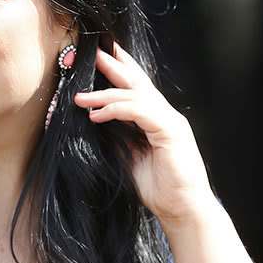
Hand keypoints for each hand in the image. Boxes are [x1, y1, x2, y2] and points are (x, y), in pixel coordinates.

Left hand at [74, 43, 213, 228]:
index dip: (119, 71)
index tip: (99, 57)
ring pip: (135, 95)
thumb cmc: (158, 188)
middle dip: (114, 65)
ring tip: (79, 97)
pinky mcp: (170, 131)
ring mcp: (170, 121)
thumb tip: (92, 122)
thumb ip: (116, 138)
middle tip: (91, 52)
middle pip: (137, 82)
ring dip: (104, 93)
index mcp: (156, 119)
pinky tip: (97, 115)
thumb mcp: (128, 158)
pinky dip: (116, 110)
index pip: (136, 88)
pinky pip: (140, 111)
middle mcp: (165, 115)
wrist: (182, 211)